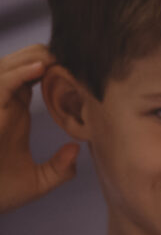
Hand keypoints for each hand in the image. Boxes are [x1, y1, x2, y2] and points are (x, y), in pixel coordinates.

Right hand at [0, 47, 77, 214]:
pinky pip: (0, 84)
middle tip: (72, 52)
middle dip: (42, 54)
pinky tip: (40, 68)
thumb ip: (59, 169)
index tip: (79, 66)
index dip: (52, 68)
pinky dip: (18, 74)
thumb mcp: (36, 182)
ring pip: (5, 67)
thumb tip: (76, 149)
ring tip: (58, 54)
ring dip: (31, 57)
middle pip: (17, 65)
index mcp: (12, 113)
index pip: (30, 78)